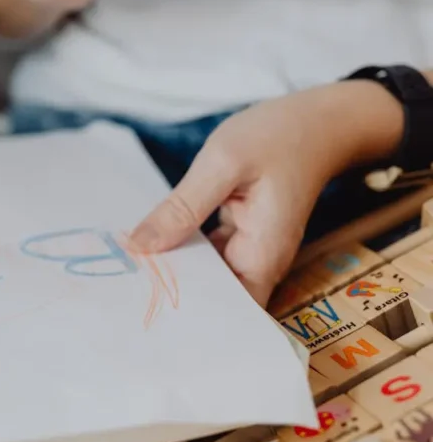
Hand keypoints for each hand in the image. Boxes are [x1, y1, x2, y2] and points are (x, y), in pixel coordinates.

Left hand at [128, 81, 403, 306]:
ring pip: (206, 276)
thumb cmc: (278, 137)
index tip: (145, 313)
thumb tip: (140, 246)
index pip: (228, 314)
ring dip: (173, 271)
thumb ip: (182, 208)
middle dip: (171, 295)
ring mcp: (250, 249)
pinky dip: (182, 249)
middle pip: (212, 299)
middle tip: (122, 291)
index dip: (190, 320)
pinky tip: (151, 244)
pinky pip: (207, 253)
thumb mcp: (222, 165)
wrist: (318, 121)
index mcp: (261, 256)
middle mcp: (258, 262)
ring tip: (126, 275)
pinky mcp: (240, 235)